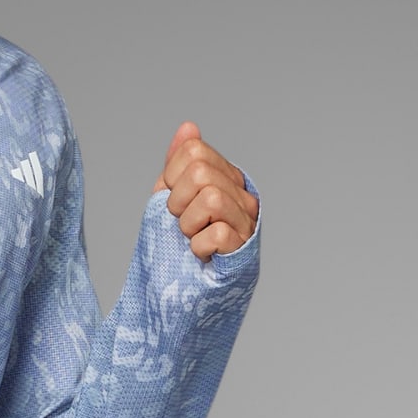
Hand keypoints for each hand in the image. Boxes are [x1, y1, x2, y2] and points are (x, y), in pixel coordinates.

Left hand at [154, 121, 257, 260]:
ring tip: (192, 238)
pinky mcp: (243, 251)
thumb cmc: (177, 245)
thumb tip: (189, 127)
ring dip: (188, 225)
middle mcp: (242, 196)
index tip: (173, 202)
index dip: (172, 177)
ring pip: (211, 199)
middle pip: (201, 172)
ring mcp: (246, 223)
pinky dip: (198, 248)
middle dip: (177, 201)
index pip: (195, 150)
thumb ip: (179, 164)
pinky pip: (216, 234)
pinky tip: (201, 255)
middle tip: (181, 223)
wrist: (179, 290)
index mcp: (225, 179)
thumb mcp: (171, 198)